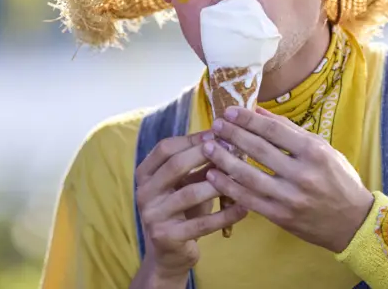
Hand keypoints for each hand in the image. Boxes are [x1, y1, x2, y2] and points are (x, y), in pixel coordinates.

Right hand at [134, 132, 248, 282]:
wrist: (167, 254)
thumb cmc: (181, 211)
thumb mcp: (185, 184)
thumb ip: (199, 165)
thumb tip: (225, 139)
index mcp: (145, 174)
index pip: (165, 148)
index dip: (192, 139)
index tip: (217, 134)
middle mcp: (144, 193)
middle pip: (175, 166)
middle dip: (205, 154)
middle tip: (231, 149)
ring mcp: (153, 215)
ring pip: (190, 194)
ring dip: (218, 184)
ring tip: (240, 176)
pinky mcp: (166, 237)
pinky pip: (201, 224)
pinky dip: (225, 215)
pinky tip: (244, 208)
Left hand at [202, 107, 374, 252]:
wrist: (353, 222)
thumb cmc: (338, 179)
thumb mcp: (322, 149)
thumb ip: (290, 131)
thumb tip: (259, 112)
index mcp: (314, 152)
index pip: (274, 131)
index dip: (248, 119)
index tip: (230, 111)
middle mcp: (301, 174)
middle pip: (258, 150)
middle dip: (232, 134)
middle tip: (215, 124)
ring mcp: (290, 197)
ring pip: (249, 175)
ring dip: (223, 159)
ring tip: (207, 146)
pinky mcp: (281, 216)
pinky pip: (248, 199)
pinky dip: (228, 187)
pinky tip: (213, 176)